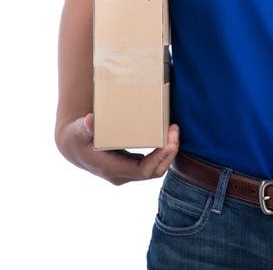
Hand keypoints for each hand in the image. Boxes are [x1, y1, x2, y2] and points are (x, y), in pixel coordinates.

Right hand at [56, 113, 179, 185]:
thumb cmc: (77, 136)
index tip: (169, 140)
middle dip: (168, 152)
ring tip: (175, 130)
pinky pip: (152, 163)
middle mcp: (121, 175)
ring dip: (168, 152)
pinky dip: (162, 151)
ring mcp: (127, 172)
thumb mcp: (79, 130)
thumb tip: (90, 121)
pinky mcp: (131, 166)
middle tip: (175, 130)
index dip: (159, 157)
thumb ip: (85, 127)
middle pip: (153, 171)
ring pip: (155, 169)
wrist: (74, 147)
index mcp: (111, 168)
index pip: (142, 170)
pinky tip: (168, 135)